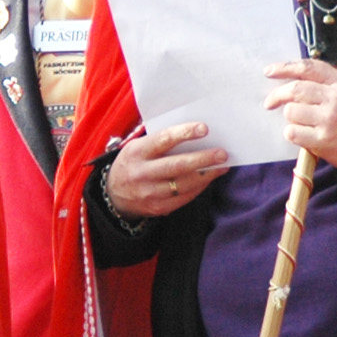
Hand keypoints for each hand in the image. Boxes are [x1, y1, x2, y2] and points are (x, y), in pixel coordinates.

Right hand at [104, 122, 226, 219]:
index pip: (163, 140)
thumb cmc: (133, 163)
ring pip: (184, 184)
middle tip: (222, 154)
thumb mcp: (138, 148)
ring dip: (207, 175)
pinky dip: (200, 187)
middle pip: (177, 165)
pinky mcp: (158, 208)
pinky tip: (208, 178)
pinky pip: (185, 197)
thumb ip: (161, 142)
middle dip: (203, 159)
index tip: (204, 128)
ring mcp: (149, 193)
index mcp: (137, 152)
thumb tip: (196, 136)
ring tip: (222, 166)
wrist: (114, 195)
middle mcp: (142, 173)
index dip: (185, 133)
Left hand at [264, 59, 336, 171]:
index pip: (308, 68)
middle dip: (276, 95)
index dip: (284, 67)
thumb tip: (292, 78)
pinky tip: (302, 136)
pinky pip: (292, 132)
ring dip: (290, 118)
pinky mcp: (323, 140)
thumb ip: (326, 83)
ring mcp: (329, 119)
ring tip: (301, 124)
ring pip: (291, 112)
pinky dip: (292, 134)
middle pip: (294, 90)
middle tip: (269, 103)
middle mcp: (336, 98)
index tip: (269, 71)